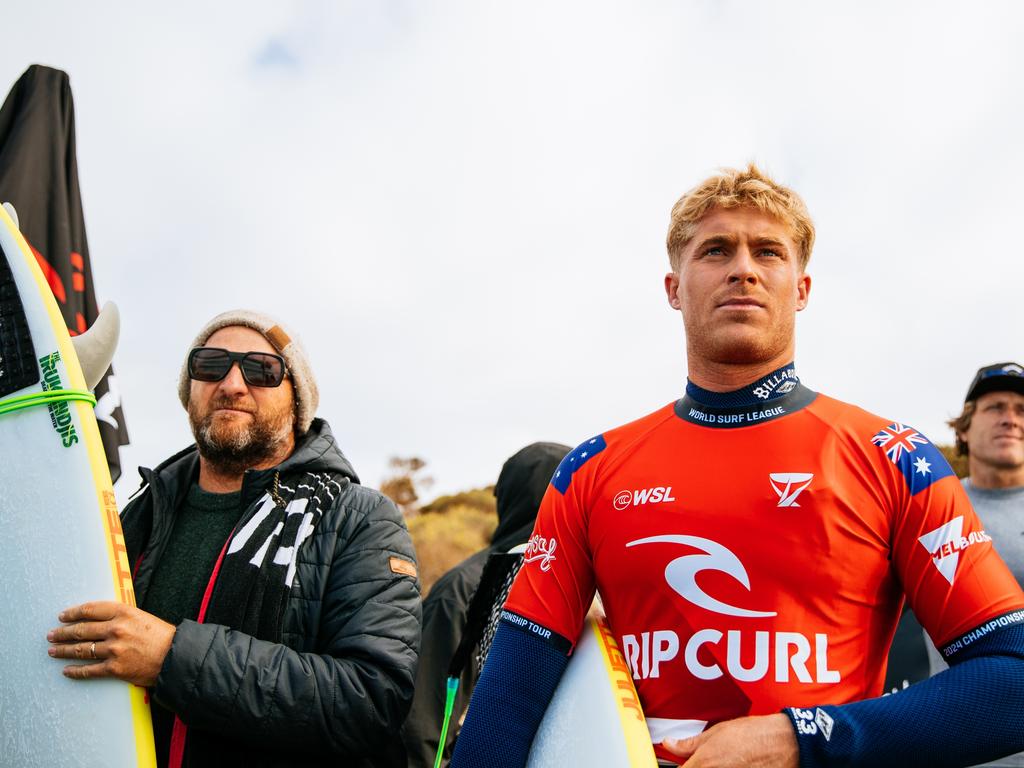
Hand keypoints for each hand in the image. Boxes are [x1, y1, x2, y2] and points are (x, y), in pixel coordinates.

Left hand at [47, 601, 175, 686]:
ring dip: (63, 650)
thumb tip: (99, 620)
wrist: (176, 657)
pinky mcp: (115, 668)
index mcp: (124, 612)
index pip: (90, 610)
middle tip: (51, 635)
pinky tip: (67, 670)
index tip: (63, 616)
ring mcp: (114, 649)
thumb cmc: (162, 636)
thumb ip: (121, 617)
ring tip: (53, 651)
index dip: (73, 613)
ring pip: (80, 650)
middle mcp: (116, 629)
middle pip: (81, 630)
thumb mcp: (142, 617)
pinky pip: (89, 670)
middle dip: (62, 633)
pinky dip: (75, 670)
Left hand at [662, 713, 798, 767]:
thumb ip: (689, 743)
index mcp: (704, 764)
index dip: (680, 767)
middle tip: (705, 762)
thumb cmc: (753, 735)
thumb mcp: (716, 733)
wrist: (783, 744)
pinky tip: (734, 765)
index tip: (682, 764)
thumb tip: (669, 744)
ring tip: (725, 762)